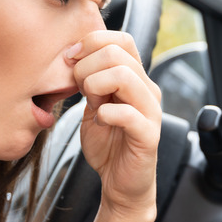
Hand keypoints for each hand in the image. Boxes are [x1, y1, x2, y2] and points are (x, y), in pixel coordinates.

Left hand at [67, 30, 161, 218]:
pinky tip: (100, 122)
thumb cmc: (107, 143)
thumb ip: (89, 80)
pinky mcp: (148, 135)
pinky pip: (128, 114)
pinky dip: (105, 114)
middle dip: (86, 66)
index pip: (121, 39)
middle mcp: (147, 90)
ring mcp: (150, 111)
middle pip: (117, 53)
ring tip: (91, 104)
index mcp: (135, 78)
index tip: (71, 59)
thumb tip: (72, 55)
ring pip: (124, 75)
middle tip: (79, 89)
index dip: (92, 42)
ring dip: (95, 85)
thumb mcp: (93, 104)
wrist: (119, 182)